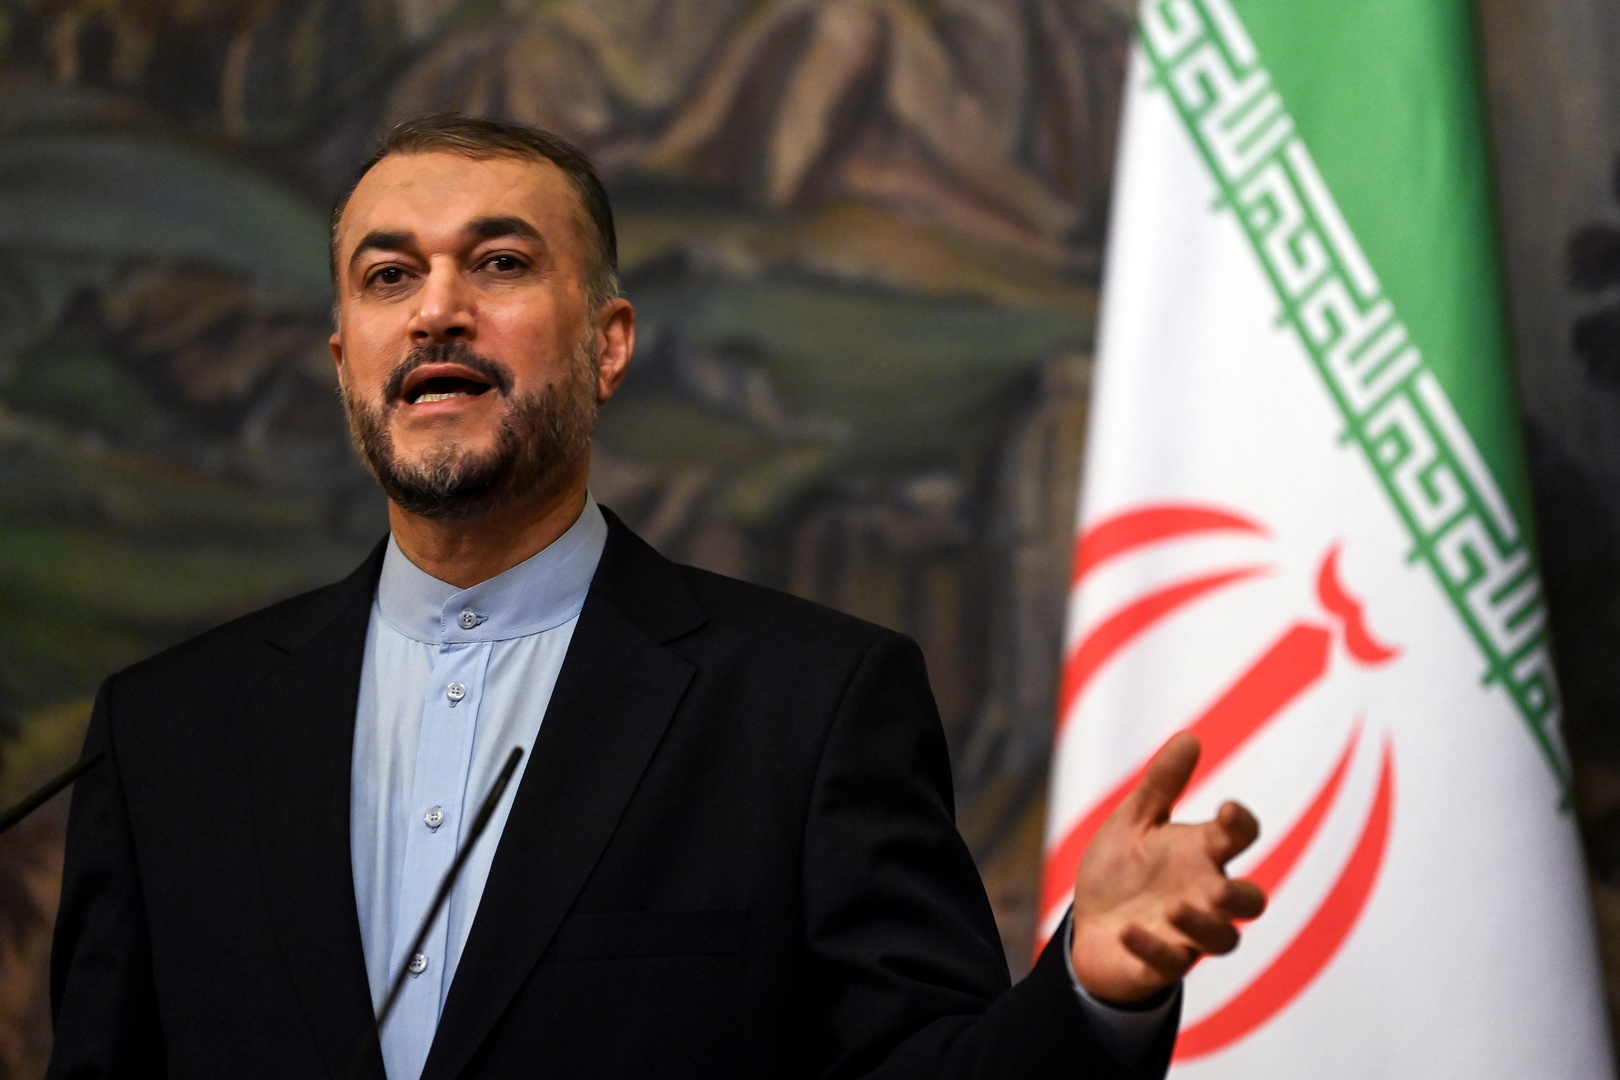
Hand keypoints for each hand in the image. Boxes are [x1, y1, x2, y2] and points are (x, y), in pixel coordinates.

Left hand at [1069, 732, 1266, 1002]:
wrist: (1089, 927)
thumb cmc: (1122, 870)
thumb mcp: (1134, 821)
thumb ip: (1161, 784)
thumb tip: (1190, 736)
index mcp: (1201, 854)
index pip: (1239, 838)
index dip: (1241, 824)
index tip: (1227, 809)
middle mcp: (1203, 895)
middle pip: (1250, 902)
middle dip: (1241, 895)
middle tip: (1216, 884)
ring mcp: (1187, 934)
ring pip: (1223, 940)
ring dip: (1202, 926)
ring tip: (1174, 908)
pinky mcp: (1161, 963)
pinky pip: (1170, 963)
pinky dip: (1152, 948)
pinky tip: (1127, 931)